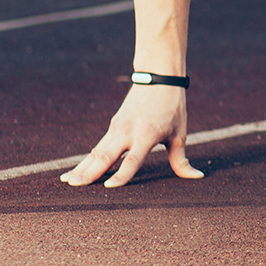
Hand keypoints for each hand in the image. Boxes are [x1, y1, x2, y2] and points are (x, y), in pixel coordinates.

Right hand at [60, 84, 204, 187]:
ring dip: (82, 167)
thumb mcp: (180, 133)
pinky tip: (75, 172)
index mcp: (147, 135)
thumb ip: (181, 159)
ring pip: (96, 152)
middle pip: (106, 156)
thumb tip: (198, 176)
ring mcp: (118, 128)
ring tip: (67, 182)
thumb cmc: (173, 107)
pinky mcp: (113, 125)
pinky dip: (86, 160)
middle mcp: (129, 132)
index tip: (109, 188)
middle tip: (74, 186)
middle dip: (89, 172)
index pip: (132, 160)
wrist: (159, 77)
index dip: (122, 175)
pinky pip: (97, 147)